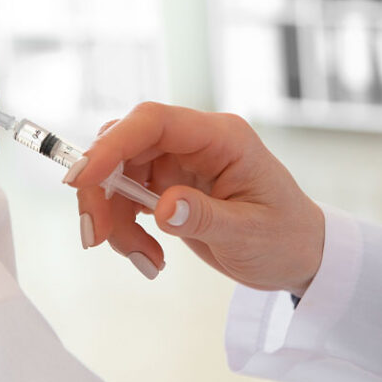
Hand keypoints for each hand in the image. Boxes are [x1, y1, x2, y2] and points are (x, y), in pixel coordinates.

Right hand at [67, 103, 324, 295]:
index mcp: (221, 138)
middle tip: (95, 237)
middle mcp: (193, 142)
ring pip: (117, 175)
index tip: (83, 180)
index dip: (113, 144)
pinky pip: (124, 196)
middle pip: (124, 148)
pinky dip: (122, 226)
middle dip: (101, 192)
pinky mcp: (166, 184)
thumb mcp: (250, 234)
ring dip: (113, 218)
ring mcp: (177, 162)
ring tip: (144, 259)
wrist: (298, 255)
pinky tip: (148, 255)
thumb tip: (161, 209)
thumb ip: (205, 218)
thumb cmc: (286, 238)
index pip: (153, 122)